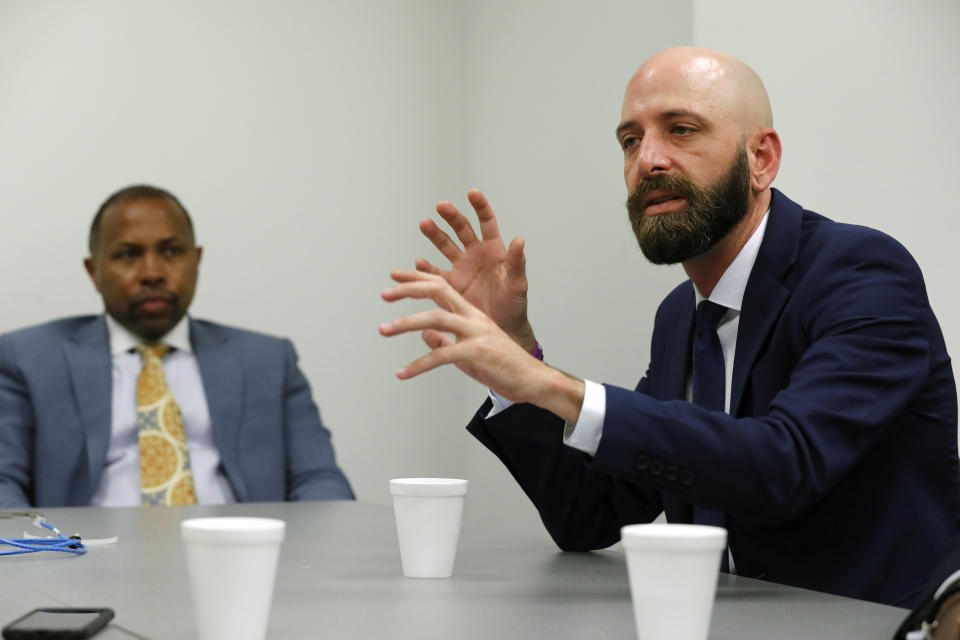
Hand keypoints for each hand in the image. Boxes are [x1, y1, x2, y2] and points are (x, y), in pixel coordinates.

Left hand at [380, 271, 583, 421]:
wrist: (531, 379)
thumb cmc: (502, 365)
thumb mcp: (468, 351)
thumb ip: (445, 340)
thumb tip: (423, 336)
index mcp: (472, 312)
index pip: (442, 285)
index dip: (418, 279)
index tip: (396, 277)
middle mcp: (473, 317)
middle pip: (438, 291)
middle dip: (409, 290)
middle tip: (384, 295)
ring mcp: (476, 333)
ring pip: (436, 319)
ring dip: (406, 323)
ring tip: (384, 329)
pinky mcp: (476, 352)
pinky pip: (441, 355)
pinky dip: (419, 364)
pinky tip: (403, 372)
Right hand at [415, 189, 535, 351]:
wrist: (501, 328)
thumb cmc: (514, 305)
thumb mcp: (517, 283)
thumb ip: (517, 262)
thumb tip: (520, 239)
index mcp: (494, 250)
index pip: (486, 222)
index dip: (480, 207)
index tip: (472, 192)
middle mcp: (475, 255)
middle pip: (461, 229)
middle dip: (451, 216)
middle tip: (441, 206)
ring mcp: (461, 269)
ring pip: (445, 246)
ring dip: (434, 234)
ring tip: (425, 224)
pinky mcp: (450, 285)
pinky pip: (434, 274)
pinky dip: (425, 269)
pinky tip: (417, 264)